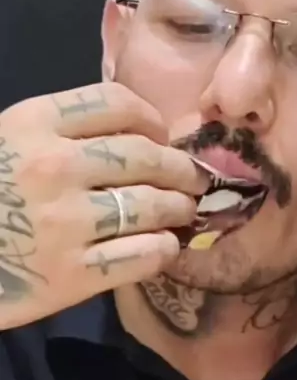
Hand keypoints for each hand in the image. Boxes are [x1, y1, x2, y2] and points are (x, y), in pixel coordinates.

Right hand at [0, 83, 208, 328]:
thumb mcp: (0, 144)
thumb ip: (53, 131)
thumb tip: (126, 134)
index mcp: (32, 124)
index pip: (117, 103)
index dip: (153, 119)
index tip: (163, 136)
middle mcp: (55, 167)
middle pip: (146, 156)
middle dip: (180, 168)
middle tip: (193, 179)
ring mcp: (66, 224)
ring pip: (151, 207)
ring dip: (179, 209)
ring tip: (185, 212)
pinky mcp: (73, 276)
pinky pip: (140, 257)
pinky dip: (162, 250)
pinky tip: (165, 247)